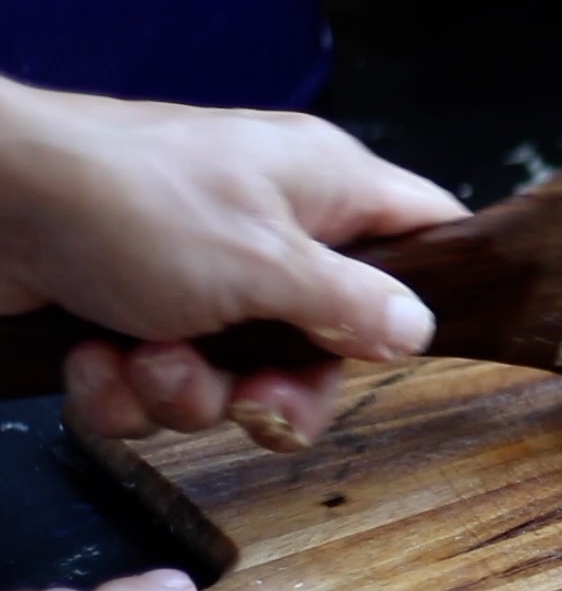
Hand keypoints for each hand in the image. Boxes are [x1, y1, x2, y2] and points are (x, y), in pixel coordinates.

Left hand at [0, 78, 469, 450]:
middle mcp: (272, 230)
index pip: (425, 229)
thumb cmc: (133, 205)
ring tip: (146, 355)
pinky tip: (95, 354)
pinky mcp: (129, 310)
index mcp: (325, 188)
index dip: (436, 288)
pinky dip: (124, 385)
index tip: (413, 348)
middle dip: (280, 390)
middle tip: (253, 402)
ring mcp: (198, 272)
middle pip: (327, 341)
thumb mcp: (267, 263)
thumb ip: (355, 305)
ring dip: (188, 389)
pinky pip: (160, 381)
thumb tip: (421, 328)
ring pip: (236, 375)